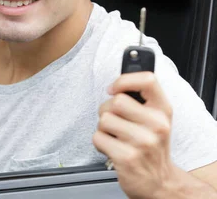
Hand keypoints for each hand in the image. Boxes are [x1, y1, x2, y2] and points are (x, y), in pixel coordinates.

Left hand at [93, 72, 177, 198]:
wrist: (159, 182)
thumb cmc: (151, 146)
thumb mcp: (155, 119)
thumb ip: (140, 99)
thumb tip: (115, 84)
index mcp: (163, 110)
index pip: (147, 80)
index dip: (124, 80)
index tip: (114, 89)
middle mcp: (157, 125)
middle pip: (116, 101)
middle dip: (107, 110)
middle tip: (115, 121)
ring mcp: (142, 142)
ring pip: (104, 119)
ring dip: (103, 128)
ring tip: (115, 137)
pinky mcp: (127, 157)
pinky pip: (97, 137)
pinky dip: (99, 143)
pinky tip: (112, 149)